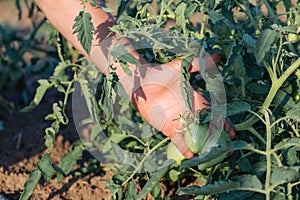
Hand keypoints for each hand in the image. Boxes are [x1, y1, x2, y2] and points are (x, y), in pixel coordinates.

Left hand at [119, 53, 234, 158]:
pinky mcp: (168, 127)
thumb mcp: (181, 67)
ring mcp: (180, 121)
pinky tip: (191, 155)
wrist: (141, 81)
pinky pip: (178, 139)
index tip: (233, 133)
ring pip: (195, 136)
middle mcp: (190, 112)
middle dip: (218, 139)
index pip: (214, 113)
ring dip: (204, 146)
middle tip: (228, 150)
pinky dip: (184, 147)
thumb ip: (199, 64)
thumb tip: (219, 57)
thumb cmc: (161, 73)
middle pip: (207, 128)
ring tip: (212, 156)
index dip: (224, 123)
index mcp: (196, 99)